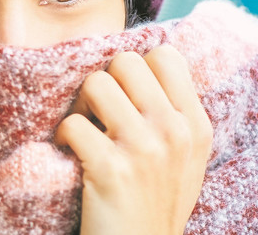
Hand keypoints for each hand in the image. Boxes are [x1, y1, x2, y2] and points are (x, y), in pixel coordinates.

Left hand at [55, 45, 212, 234]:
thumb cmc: (154, 200)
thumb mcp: (183, 157)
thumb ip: (170, 114)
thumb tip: (136, 68)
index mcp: (194, 124)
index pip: (165, 55)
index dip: (135, 68)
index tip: (125, 95)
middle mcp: (174, 131)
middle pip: (125, 62)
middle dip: (104, 82)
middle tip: (97, 112)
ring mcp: (144, 149)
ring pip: (96, 83)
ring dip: (80, 105)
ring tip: (84, 130)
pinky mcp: (110, 168)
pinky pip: (73, 123)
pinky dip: (62, 136)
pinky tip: (70, 153)